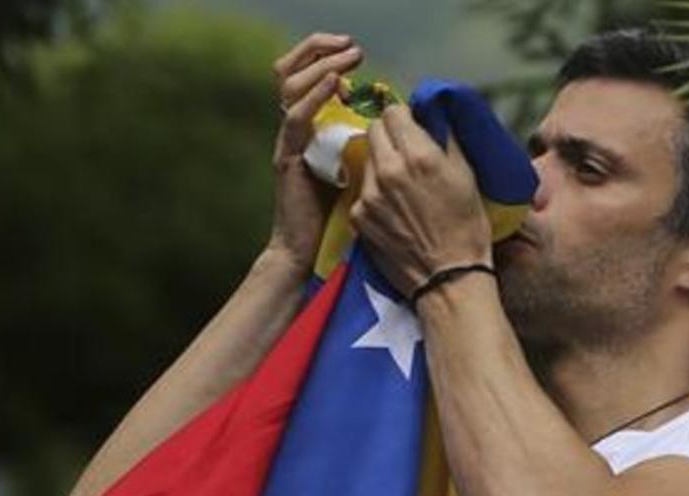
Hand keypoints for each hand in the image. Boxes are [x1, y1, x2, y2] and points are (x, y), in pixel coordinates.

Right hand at [265, 33, 362, 273]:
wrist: (309, 253)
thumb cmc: (342, 218)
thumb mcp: (362, 170)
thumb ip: (370, 143)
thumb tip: (400, 122)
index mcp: (314, 128)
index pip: (310, 79)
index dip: (328, 59)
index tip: (357, 55)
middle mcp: (298, 130)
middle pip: (292, 72)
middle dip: (320, 52)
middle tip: (351, 48)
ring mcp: (290, 142)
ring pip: (291, 87)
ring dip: (321, 66)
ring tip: (347, 60)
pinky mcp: (288, 157)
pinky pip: (297, 118)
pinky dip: (315, 96)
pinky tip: (334, 85)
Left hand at [349, 105, 492, 297]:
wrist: (448, 278)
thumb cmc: (466, 227)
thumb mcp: (467, 175)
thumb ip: (447, 137)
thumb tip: (435, 113)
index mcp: (418, 156)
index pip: (393, 111)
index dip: (404, 117)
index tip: (412, 127)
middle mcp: (388, 170)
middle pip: (374, 130)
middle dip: (389, 134)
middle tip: (405, 151)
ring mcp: (369, 195)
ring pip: (366, 159)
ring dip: (381, 163)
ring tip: (401, 184)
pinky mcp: (358, 217)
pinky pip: (362, 190)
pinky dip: (375, 192)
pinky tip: (393, 208)